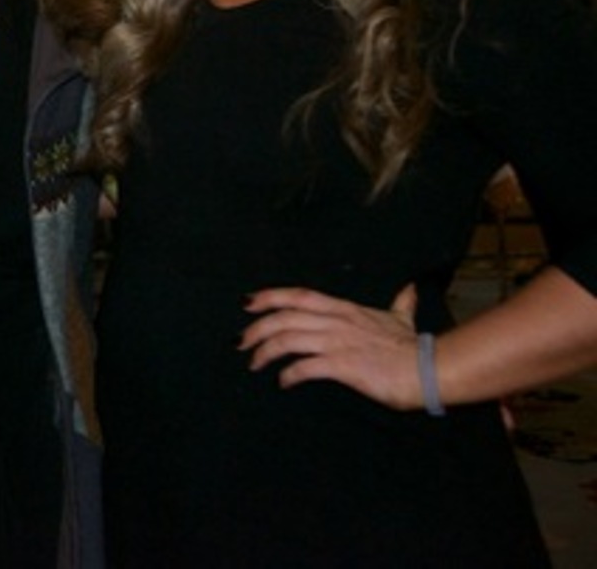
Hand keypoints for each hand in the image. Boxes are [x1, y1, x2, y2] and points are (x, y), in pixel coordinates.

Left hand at [240, 283, 426, 410]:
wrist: (429, 370)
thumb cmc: (411, 348)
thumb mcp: (401, 319)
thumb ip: (400, 304)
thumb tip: (409, 288)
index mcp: (343, 309)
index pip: (298, 296)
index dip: (269, 296)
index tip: (246, 303)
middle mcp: (335, 321)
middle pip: (283, 318)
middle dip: (255, 329)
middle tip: (240, 343)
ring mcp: (337, 342)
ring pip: (287, 340)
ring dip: (264, 352)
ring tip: (254, 364)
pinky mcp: (343, 366)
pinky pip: (304, 367)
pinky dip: (288, 374)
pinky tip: (283, 382)